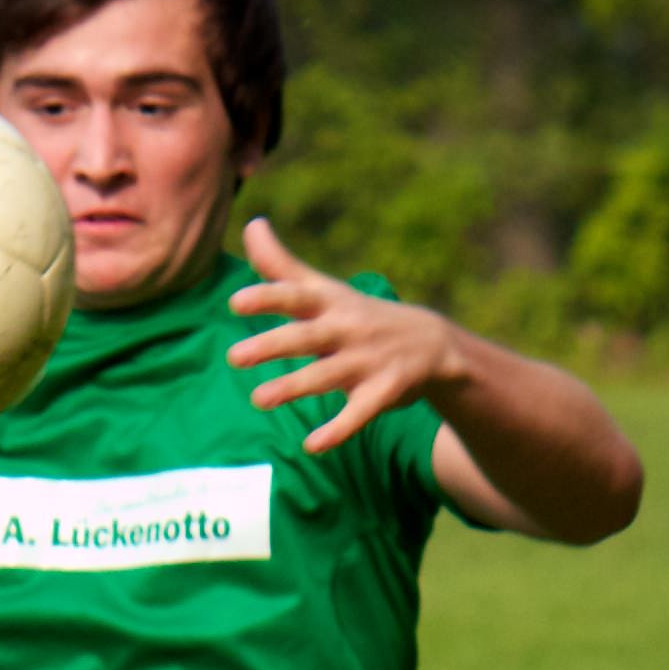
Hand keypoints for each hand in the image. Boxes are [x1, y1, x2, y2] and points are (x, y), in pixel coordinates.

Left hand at [225, 215, 463, 453]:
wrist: (434, 344)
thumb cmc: (360, 316)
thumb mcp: (324, 289)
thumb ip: (282, 265)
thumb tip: (251, 223)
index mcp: (331, 304)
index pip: (296, 296)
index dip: (268, 296)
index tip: (236, 301)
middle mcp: (348, 329)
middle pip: (308, 336)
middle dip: (273, 344)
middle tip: (234, 357)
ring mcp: (368, 360)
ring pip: (328, 375)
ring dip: (294, 387)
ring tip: (258, 400)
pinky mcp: (385, 391)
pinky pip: (360, 413)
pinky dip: (338, 429)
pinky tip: (312, 446)